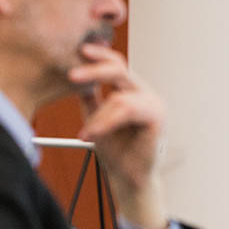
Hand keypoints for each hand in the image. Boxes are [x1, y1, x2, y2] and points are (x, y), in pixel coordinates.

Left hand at [69, 43, 167, 228]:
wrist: (127, 178)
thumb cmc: (116, 150)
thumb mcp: (95, 117)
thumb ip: (90, 96)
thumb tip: (74, 74)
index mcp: (134, 91)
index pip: (117, 65)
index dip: (100, 55)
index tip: (80, 50)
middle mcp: (146, 94)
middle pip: (119, 70)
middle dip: (94, 71)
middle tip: (71, 76)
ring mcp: (154, 104)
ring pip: (119, 97)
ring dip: (98, 117)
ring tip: (86, 134)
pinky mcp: (157, 117)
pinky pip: (126, 111)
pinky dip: (107, 122)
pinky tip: (94, 135)